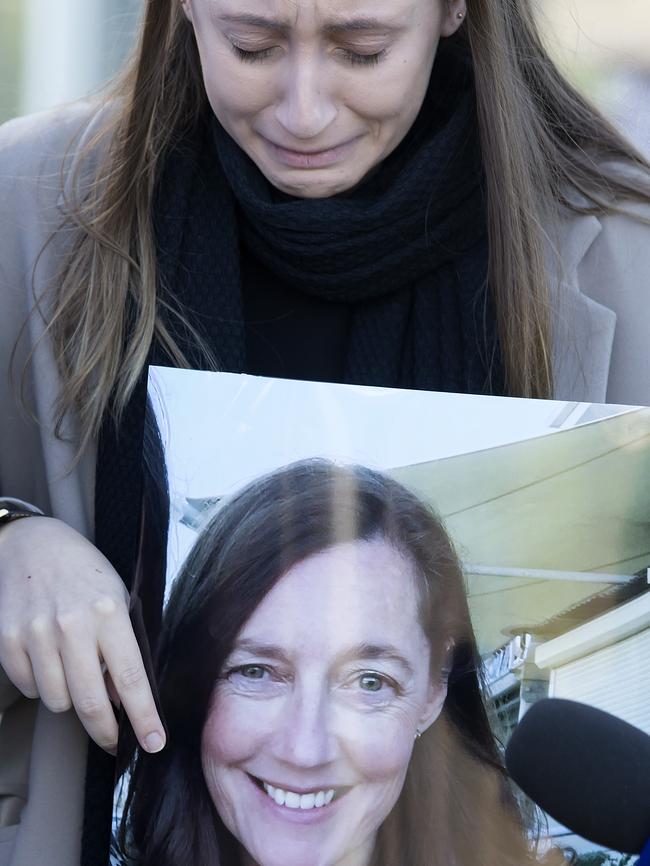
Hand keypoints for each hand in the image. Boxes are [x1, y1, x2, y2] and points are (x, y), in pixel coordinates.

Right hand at [0, 516, 165, 754]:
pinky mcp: (7, 640)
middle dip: (107, 731)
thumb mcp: (117, 598)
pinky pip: (29, 688)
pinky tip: (49, 661)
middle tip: (115, 739)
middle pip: (91, 702)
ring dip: (70, 700)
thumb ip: (122, 646)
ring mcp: (36, 633)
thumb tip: (124, 700)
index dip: (144, 717)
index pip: (131, 678)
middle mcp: (72, 625)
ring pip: (57, 701)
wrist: (32, 544)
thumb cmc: (84, 572)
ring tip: (75, 674)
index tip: (154, 742)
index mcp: (108, 612)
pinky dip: (41, 685)